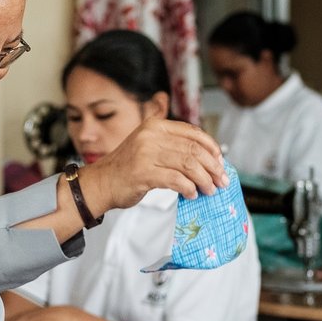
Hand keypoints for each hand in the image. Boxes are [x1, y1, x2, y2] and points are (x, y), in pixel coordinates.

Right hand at [81, 117, 226, 212]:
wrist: (101, 183)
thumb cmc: (127, 167)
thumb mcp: (147, 144)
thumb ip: (170, 142)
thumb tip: (204, 152)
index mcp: (155, 126)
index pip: (192, 133)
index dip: (211, 147)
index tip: (220, 161)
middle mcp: (151, 136)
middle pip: (193, 150)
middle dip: (212, 167)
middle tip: (221, 180)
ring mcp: (146, 154)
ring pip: (188, 165)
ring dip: (204, 180)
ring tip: (209, 190)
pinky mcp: (143, 173)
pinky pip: (176, 180)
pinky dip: (188, 188)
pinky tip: (192, 194)